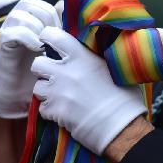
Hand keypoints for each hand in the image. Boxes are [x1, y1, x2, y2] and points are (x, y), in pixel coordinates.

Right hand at [0, 0, 60, 118]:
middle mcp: (18, 20)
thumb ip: (63, 33)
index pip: (42, 3)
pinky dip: (27, 38)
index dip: (55, 13)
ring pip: (19, 15)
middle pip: (31, 4)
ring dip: (36, 27)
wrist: (20, 90)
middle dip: (47, 19)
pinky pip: (11, 33)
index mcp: (31, 17)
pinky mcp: (3, 44)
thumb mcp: (56, 47)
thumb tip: (78, 18)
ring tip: (46, 43)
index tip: (64, 30)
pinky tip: (38, 49)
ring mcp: (8, 30)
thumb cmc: (41, 67)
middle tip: (55, 37)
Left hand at [32, 27, 146, 155]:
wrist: (122, 127)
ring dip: (46, 90)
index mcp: (82, 57)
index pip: (55, 37)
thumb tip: (89, 53)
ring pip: (37, 87)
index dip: (48, 36)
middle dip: (43, 69)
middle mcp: (66, 72)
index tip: (48, 40)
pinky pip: (42, 108)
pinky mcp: (56, 112)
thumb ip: (96, 58)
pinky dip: (50, 110)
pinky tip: (63, 111)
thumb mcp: (114, 68)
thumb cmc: (125, 97)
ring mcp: (59, 93)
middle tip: (54, 75)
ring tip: (58, 95)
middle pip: (38, 63)